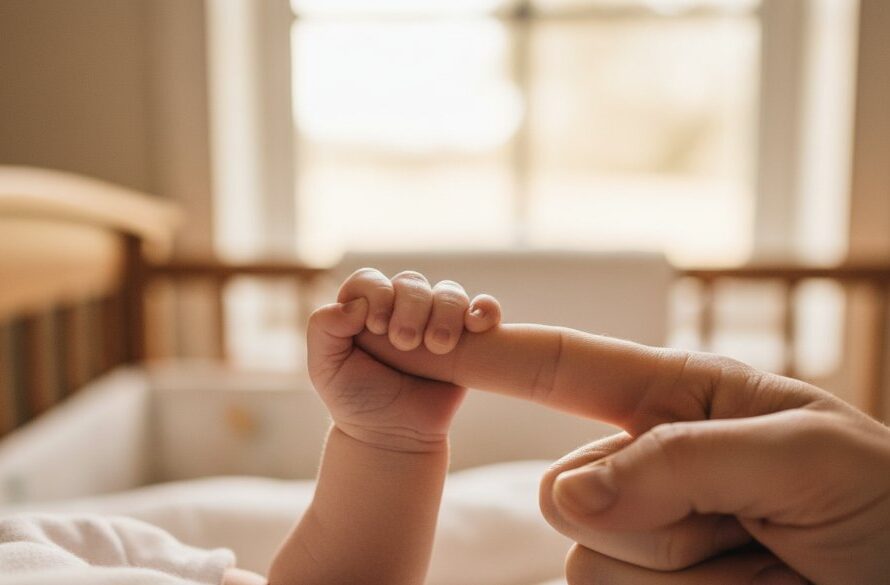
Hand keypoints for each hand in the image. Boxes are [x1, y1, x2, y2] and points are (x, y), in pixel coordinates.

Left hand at [307, 268, 500, 451]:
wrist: (396, 436)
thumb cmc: (357, 401)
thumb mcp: (325, 368)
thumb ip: (324, 329)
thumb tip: (356, 304)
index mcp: (364, 310)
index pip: (371, 280)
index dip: (378, 294)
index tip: (377, 327)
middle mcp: (400, 310)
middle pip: (412, 282)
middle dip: (411, 308)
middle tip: (405, 344)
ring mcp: (434, 322)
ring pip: (449, 293)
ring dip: (445, 313)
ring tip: (438, 346)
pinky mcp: (465, 338)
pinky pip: (482, 309)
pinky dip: (485, 310)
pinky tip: (477, 326)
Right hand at [352, 324, 889, 583]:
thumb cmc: (883, 508)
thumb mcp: (804, 457)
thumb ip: (681, 459)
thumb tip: (569, 494)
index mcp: (679, 400)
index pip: (560, 367)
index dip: (488, 355)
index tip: (423, 342)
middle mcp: (646, 465)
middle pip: (566, 493)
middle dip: (655, 519)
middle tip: (753, 529)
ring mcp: (644, 540)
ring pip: (588, 563)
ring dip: (683, 576)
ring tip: (763, 564)